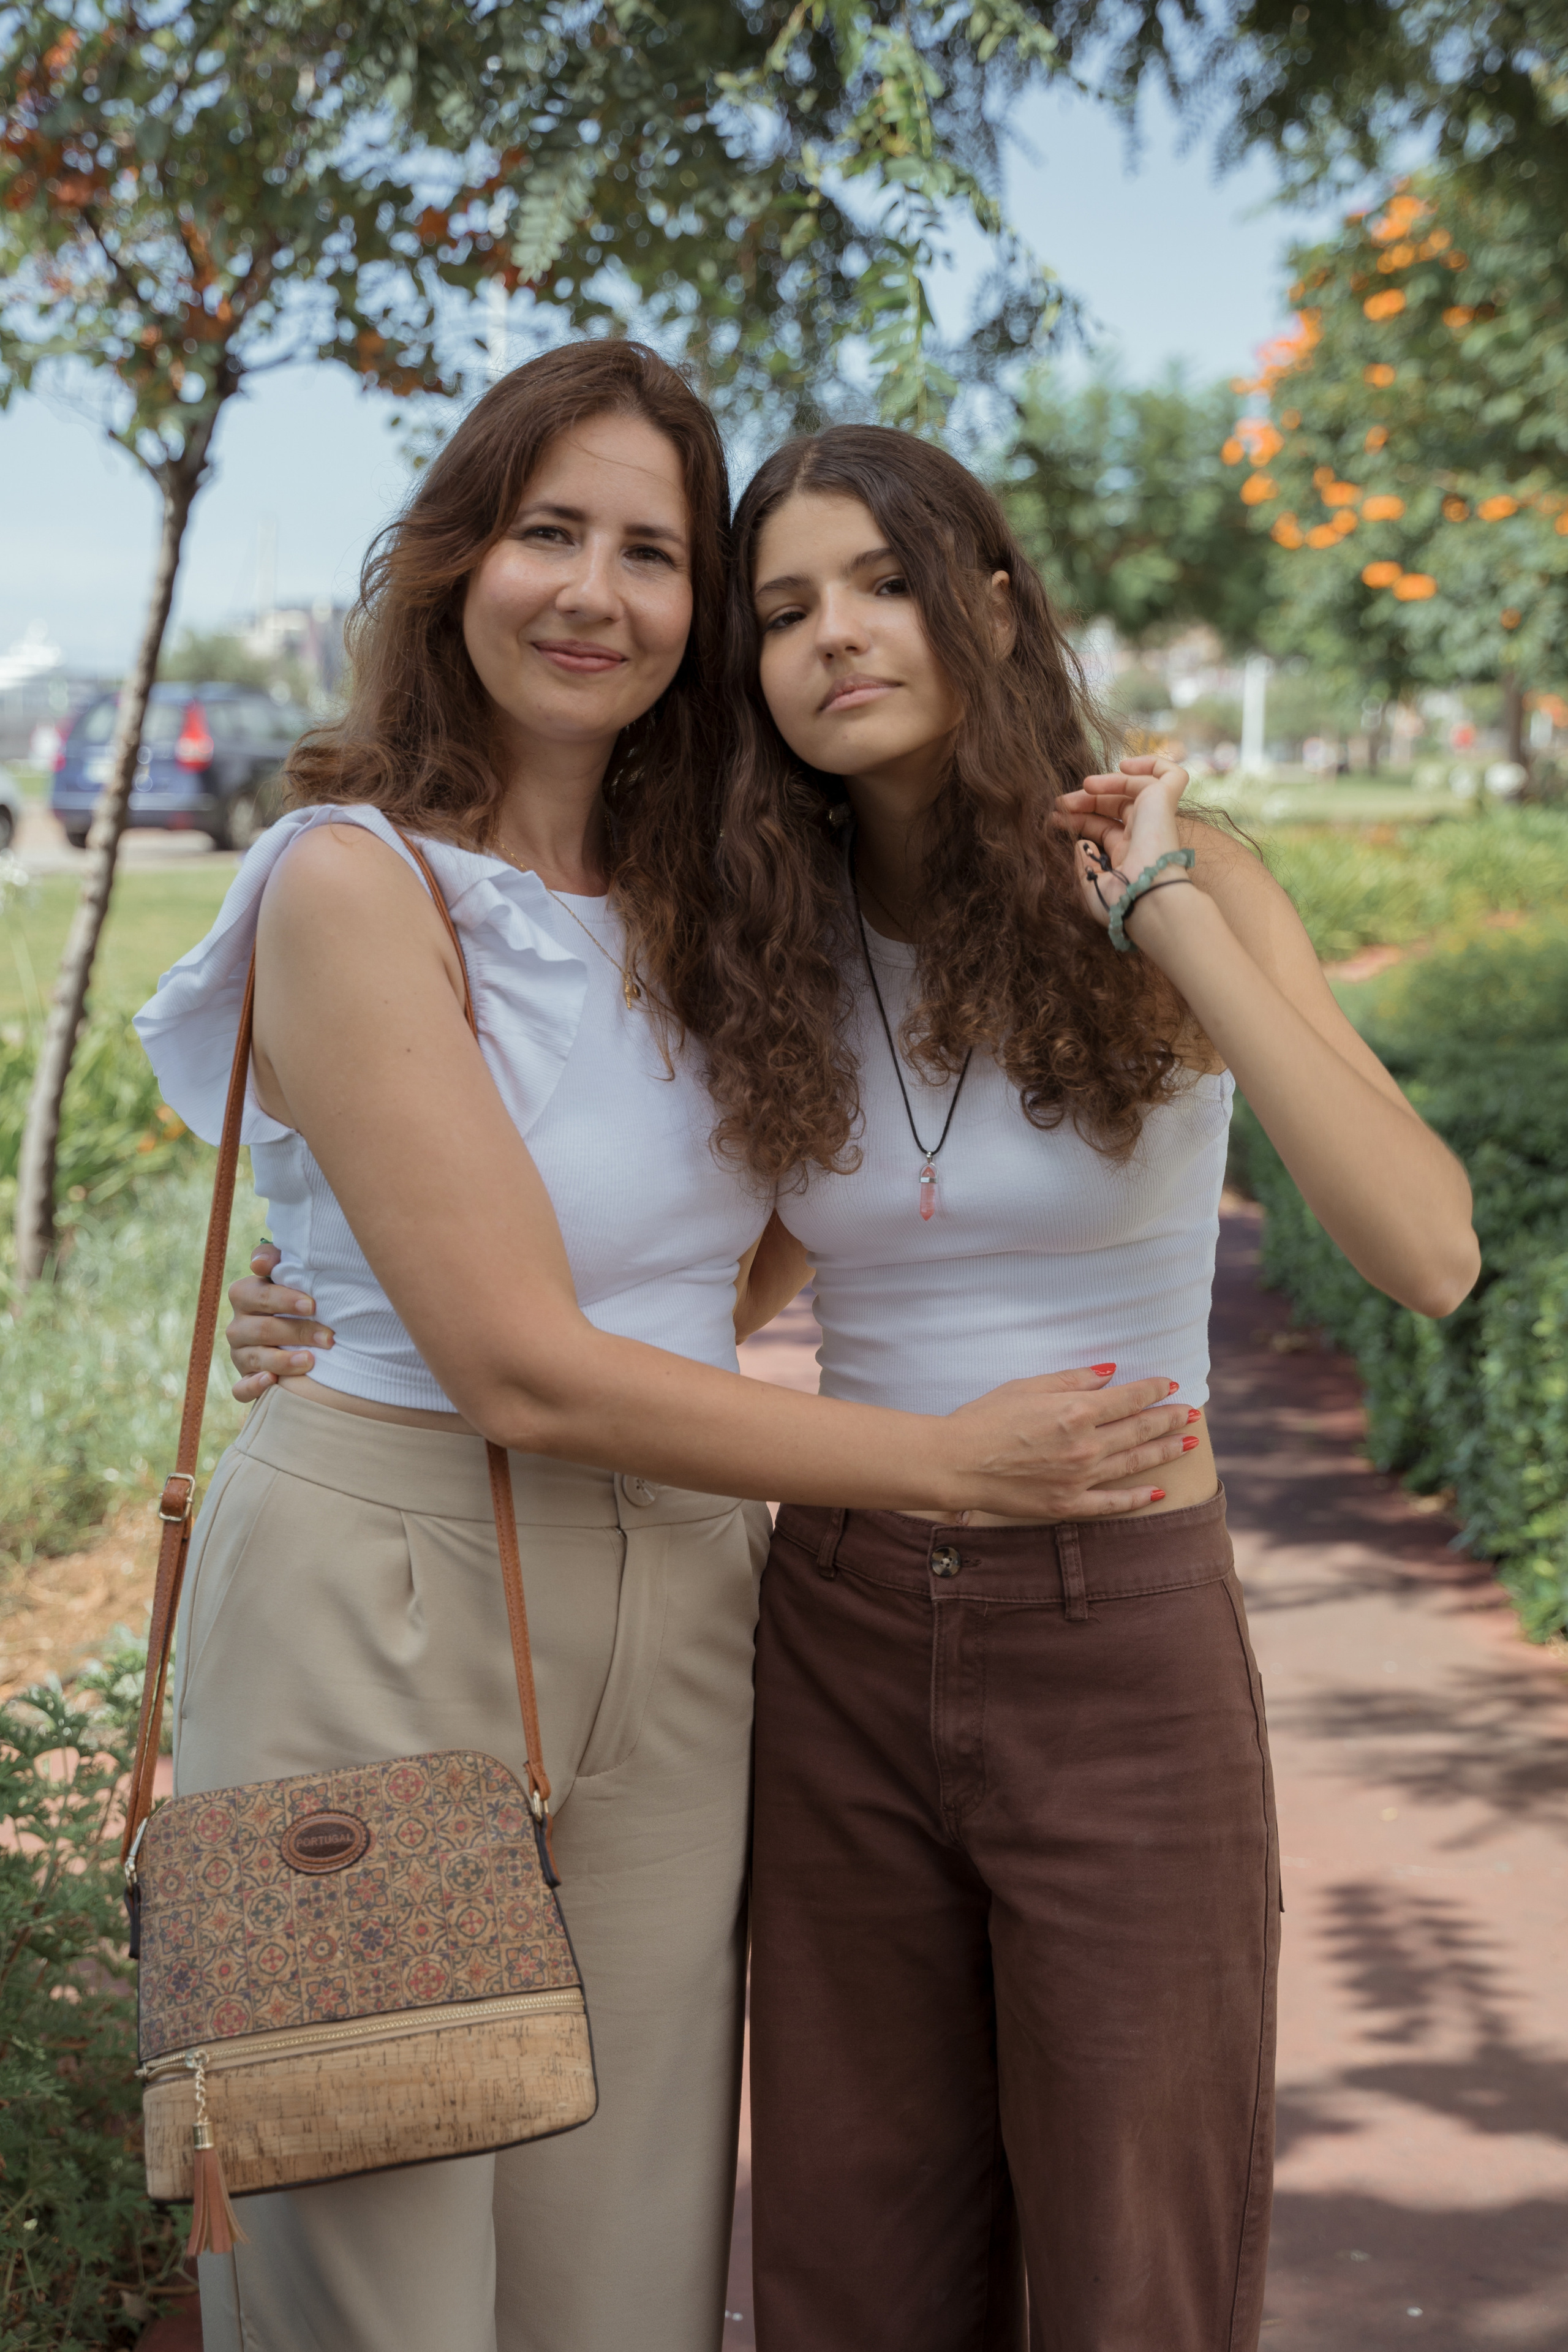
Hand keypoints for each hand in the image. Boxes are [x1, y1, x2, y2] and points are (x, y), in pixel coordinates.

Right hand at [225, 1240, 334, 1401]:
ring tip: (310, 1361)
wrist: (300, 1339)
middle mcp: (238, 1325)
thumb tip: (261, 1262)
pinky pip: (241, 1388)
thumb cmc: (299, 1301)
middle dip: (297, 1332)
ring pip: (254, 1358)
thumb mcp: (291, 1276)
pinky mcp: (244, 1380)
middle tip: (328, 1338)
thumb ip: (278, 1261)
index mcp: (245, 1296)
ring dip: (283, 1361)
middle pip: (262, 1329)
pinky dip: (254, 1386)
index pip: (257, 1295)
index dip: (284, 1300)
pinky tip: (272, 1382)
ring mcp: (240, 1355)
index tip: (313, 1305)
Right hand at [945, 1364, 1196, 1517]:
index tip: (1170, 1384)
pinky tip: (1158, 1490)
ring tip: (1188, 1442)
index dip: (1153, 1389)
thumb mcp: (1027, 1386)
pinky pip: (1112, 1503)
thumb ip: (1072, 1380)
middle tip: (1191, 1413)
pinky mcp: (1068, 1504)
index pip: (1129, 1398)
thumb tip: (1110, 1374)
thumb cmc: (985, 1418)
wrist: (956, 1463)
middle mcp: (1086, 1445)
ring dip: (1164, 1450)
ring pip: (1134, 1462)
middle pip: (1139, 1429)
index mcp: (1077, 1410)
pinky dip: (1138, 1497)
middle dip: (1169, 1418)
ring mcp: (1080, 1478)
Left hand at [1056, 754, 1192, 934]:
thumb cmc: (1119, 903)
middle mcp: (1144, 836)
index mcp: (1128, 855)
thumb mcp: (1090, 886)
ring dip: (1107, 781)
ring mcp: (1156, 818)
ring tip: (1085, 786)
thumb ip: (1083, 863)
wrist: (1144, 899)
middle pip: (1115, 805)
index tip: (1055, 818)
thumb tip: (1080, 842)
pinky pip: (1170, 774)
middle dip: (1086, 800)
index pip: (1103, 827)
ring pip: (1135, 786)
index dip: (1079, 818)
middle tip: (1060, 803)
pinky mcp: (1165, 803)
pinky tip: (1123, 767)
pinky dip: (1150, 762)